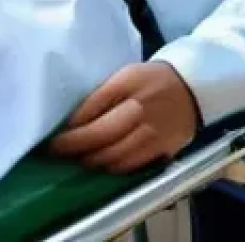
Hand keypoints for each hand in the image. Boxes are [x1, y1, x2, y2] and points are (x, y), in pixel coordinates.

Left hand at [46, 61, 199, 174]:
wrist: (192, 87)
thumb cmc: (151, 80)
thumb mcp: (125, 76)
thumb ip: (102, 96)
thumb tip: (73, 122)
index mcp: (126, 83)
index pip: (90, 109)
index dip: (69, 129)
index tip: (52, 138)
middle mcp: (138, 108)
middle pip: (99, 135)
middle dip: (73, 148)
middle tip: (56, 153)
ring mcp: (152, 131)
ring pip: (112, 156)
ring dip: (90, 161)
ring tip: (76, 160)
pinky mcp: (162, 149)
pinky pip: (130, 166)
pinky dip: (112, 168)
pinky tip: (101, 164)